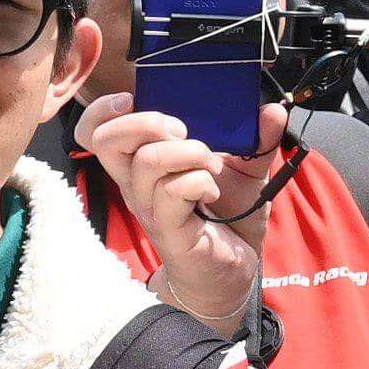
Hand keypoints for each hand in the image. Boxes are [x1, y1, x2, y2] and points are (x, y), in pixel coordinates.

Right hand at [76, 91, 268, 331]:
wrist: (234, 270)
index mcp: (143, 163)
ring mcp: (150, 209)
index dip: (105, 110)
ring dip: (190, 152)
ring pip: (148, 162)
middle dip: (146, 122)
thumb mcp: (246, 171)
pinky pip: (174, 192)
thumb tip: (272, 111)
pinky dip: (200, 181)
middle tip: (182, 131)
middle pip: (106, 140)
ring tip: (212, 165)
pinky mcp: (169, 231)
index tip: (136, 99)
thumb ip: (257, 140)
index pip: (96, 132)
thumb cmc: (229, 218)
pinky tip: (212, 191)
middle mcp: (137, 185)